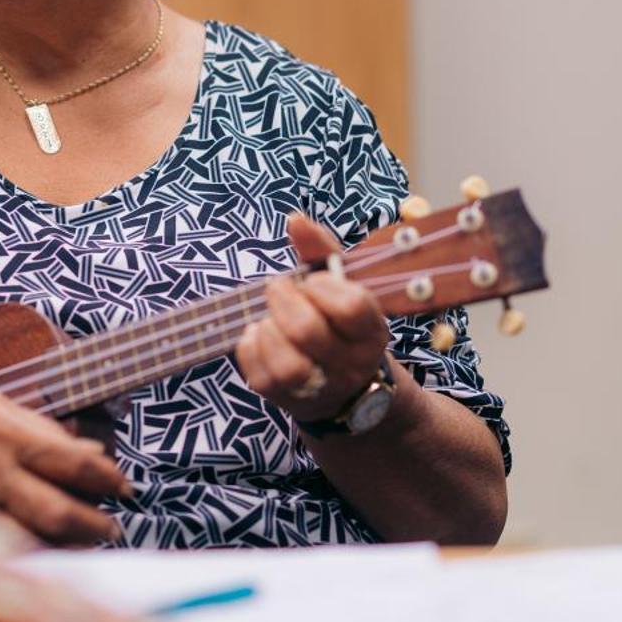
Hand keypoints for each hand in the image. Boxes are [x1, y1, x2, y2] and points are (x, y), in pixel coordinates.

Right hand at [0, 369, 129, 544]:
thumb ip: (19, 420)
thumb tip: (67, 442)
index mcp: (2, 431)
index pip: (76, 463)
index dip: (107, 478)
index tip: (121, 484)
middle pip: (66, 512)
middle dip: (97, 524)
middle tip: (109, 525)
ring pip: (36, 539)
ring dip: (65, 544)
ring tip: (80, 541)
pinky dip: (21, 553)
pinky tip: (29, 551)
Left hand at [235, 213, 391, 421]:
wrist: (342, 387)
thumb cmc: (336, 321)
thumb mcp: (341, 285)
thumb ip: (320, 249)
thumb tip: (295, 219)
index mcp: (371, 331)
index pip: (351, 307)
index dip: (321, 287)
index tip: (310, 280)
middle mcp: (351, 364)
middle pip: (308, 332)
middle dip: (283, 300)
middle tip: (278, 288)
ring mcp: (320, 388)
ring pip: (287, 366)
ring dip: (268, 330)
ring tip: (269, 317)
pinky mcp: (286, 401)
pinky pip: (260, 378)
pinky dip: (251, 348)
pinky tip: (259, 335)